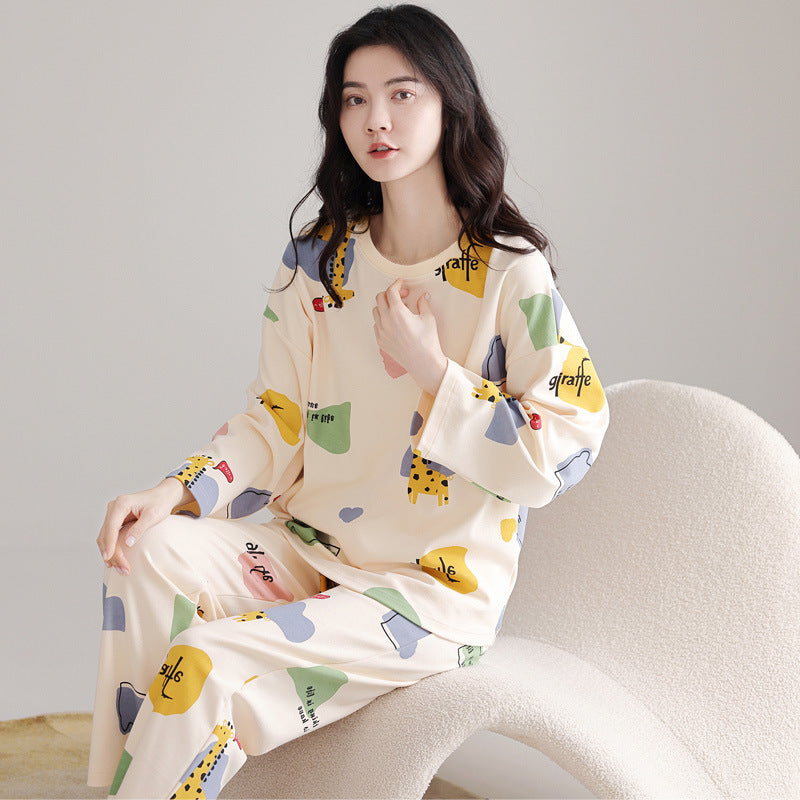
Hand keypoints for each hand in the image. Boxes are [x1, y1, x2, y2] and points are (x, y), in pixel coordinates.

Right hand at [96, 478, 188, 574]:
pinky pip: (109, 537)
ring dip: (110, 554)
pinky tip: (115, 561)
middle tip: (122, 569)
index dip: (109, 543)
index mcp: (121, 503)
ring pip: (105, 537)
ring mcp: (113, 514)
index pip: (111, 526)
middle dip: (112, 553)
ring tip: (120, 569)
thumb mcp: (153, 515)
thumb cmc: (159, 503)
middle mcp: (113, 508)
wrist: (163, 496)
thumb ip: (140, 528)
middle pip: (106, 534)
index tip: (109, 558)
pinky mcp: (116, 521)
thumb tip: (127, 544)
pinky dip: (111, 549)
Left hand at [372, 279, 446, 394]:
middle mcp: (386, 320)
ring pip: (376, 311)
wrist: (423, 363)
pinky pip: (376, 325)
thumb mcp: (428, 318)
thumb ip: (423, 304)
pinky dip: (383, 319)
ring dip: (385, 306)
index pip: (391, 291)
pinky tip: (394, 323)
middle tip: (402, 296)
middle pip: (380, 298)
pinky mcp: (380, 341)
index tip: (401, 283)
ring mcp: (381, 331)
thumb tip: (423, 296)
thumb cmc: (427, 341)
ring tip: (398, 310)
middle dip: (390, 293)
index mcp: (397, 312)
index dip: (396, 284)